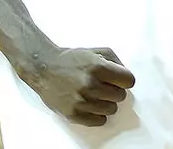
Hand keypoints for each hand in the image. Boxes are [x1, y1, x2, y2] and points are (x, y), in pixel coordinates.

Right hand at [16, 47, 134, 126]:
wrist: (44, 69)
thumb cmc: (70, 59)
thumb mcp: (95, 51)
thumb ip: (115, 60)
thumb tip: (125, 74)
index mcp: (97, 67)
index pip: (128, 80)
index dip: (124, 79)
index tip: (119, 79)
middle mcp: (90, 84)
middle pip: (121, 96)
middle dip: (114, 89)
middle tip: (103, 85)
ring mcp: (82, 101)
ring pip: (112, 109)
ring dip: (106, 102)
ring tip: (95, 94)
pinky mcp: (74, 114)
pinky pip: (100, 121)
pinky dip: (98, 114)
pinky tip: (90, 104)